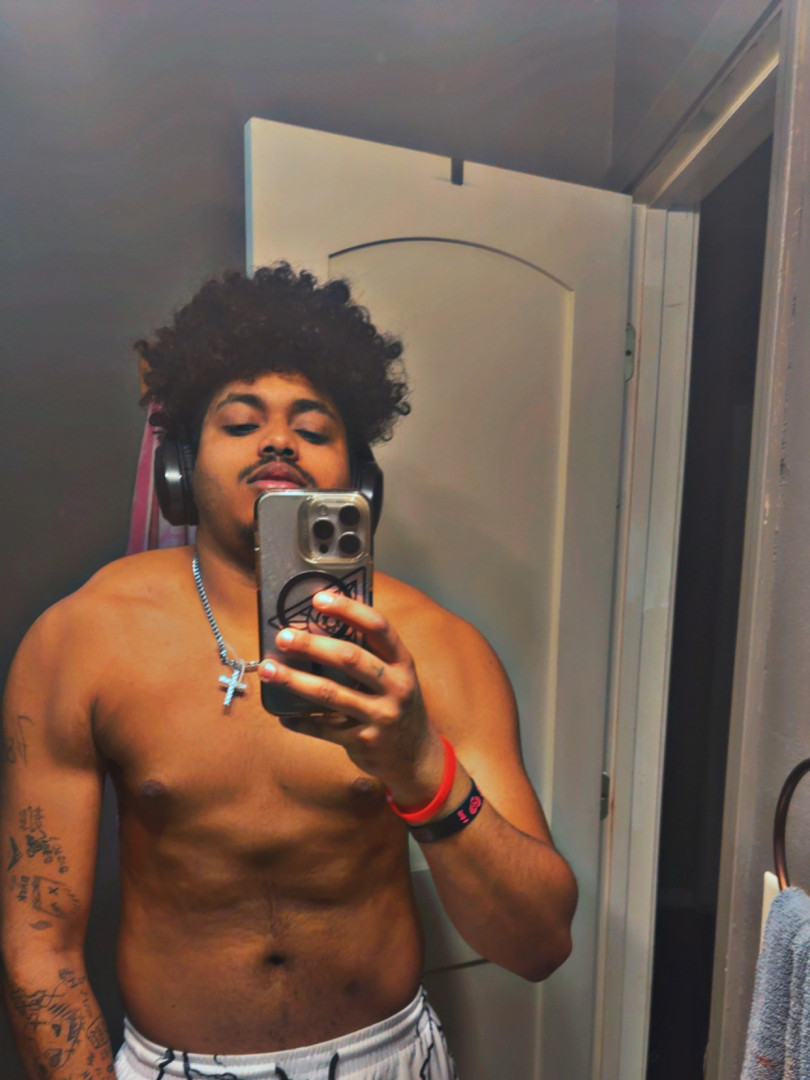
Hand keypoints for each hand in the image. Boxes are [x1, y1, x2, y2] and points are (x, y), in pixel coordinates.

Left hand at [259, 590, 444, 803]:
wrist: (417, 758)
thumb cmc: (399, 706)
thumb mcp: (397, 676)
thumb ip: (372, 653)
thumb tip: (331, 619)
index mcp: (403, 663)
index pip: (378, 628)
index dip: (349, 610)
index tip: (319, 599)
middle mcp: (395, 687)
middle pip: (350, 658)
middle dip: (312, 645)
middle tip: (283, 636)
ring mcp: (380, 716)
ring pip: (330, 693)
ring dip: (294, 680)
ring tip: (268, 668)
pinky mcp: (362, 741)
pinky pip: (323, 729)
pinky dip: (299, 720)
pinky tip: (282, 714)